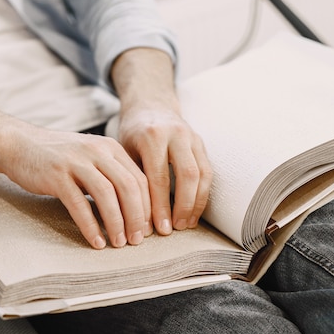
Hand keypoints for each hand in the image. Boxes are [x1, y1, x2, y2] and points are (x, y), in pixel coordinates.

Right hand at [3, 127, 151, 248]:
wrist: (18, 144)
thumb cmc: (58, 158)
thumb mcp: (91, 159)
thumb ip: (112, 176)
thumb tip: (136, 210)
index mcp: (111, 148)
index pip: (140, 179)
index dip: (148, 207)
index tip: (148, 229)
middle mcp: (97, 152)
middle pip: (129, 186)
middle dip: (137, 217)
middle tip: (137, 240)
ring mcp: (76, 162)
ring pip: (107, 195)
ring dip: (117, 222)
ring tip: (119, 243)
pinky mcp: (57, 176)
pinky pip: (79, 204)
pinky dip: (90, 225)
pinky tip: (96, 241)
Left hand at [117, 105, 212, 234]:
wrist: (151, 105)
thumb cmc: (133, 132)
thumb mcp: (125, 151)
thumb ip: (134, 178)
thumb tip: (137, 218)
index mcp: (152, 136)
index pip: (159, 177)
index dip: (160, 206)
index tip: (158, 228)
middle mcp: (176, 134)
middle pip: (187, 176)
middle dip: (183, 206)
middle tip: (175, 229)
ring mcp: (192, 137)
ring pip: (203, 175)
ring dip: (197, 203)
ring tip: (187, 224)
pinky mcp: (202, 143)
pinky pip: (208, 172)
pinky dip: (203, 194)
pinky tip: (194, 211)